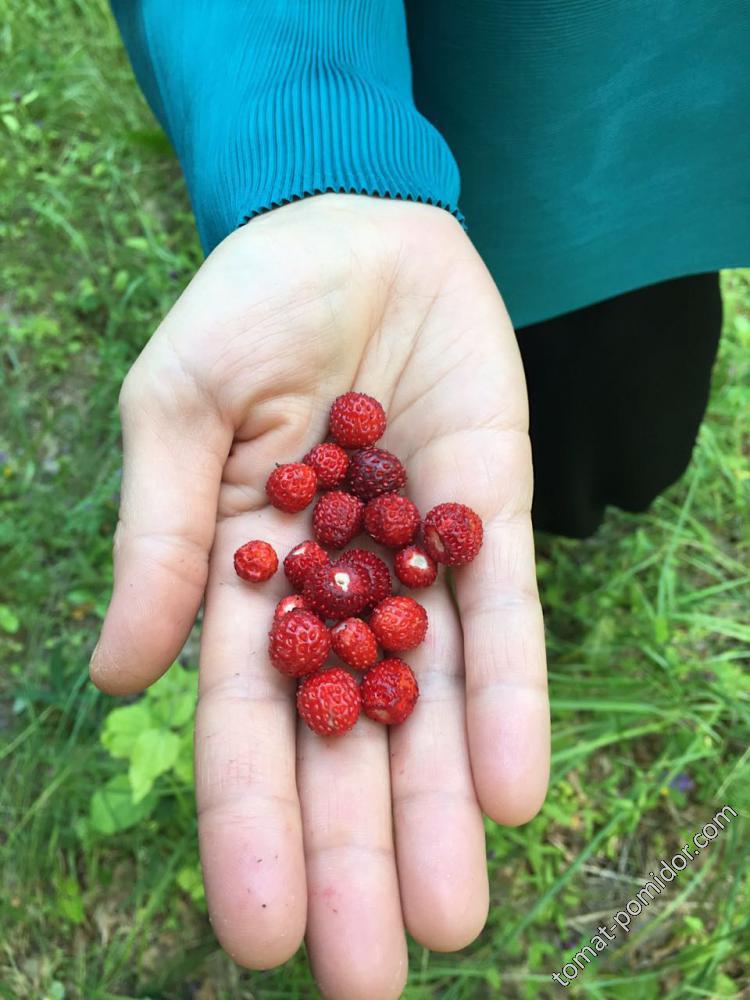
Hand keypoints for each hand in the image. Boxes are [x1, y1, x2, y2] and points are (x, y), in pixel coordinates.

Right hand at [89, 194, 549, 999]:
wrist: (351, 229)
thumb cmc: (245, 309)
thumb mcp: (177, 412)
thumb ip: (163, 542)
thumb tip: (119, 676)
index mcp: (243, 577)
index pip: (243, 721)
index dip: (252, 822)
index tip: (260, 933)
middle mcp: (335, 591)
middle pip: (345, 741)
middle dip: (354, 854)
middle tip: (365, 980)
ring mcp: (418, 561)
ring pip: (432, 707)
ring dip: (440, 811)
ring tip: (449, 920)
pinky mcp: (492, 517)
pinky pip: (505, 622)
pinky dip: (509, 702)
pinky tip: (514, 792)